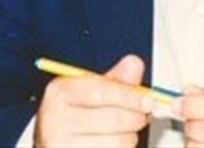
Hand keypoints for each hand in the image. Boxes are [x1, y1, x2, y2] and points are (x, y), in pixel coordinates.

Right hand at [35, 54, 152, 146]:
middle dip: (136, 117)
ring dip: (130, 136)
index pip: (101, 92)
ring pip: (118, 142)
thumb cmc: (76, 114)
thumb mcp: (91, 90)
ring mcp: (60, 144)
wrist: (58, 141)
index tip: (148, 100)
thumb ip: (115, 79)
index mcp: (59, 92)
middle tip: (142, 115)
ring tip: (124, 131)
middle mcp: (54, 120)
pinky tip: (114, 143)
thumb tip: (134, 64)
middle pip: (113, 119)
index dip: (130, 96)